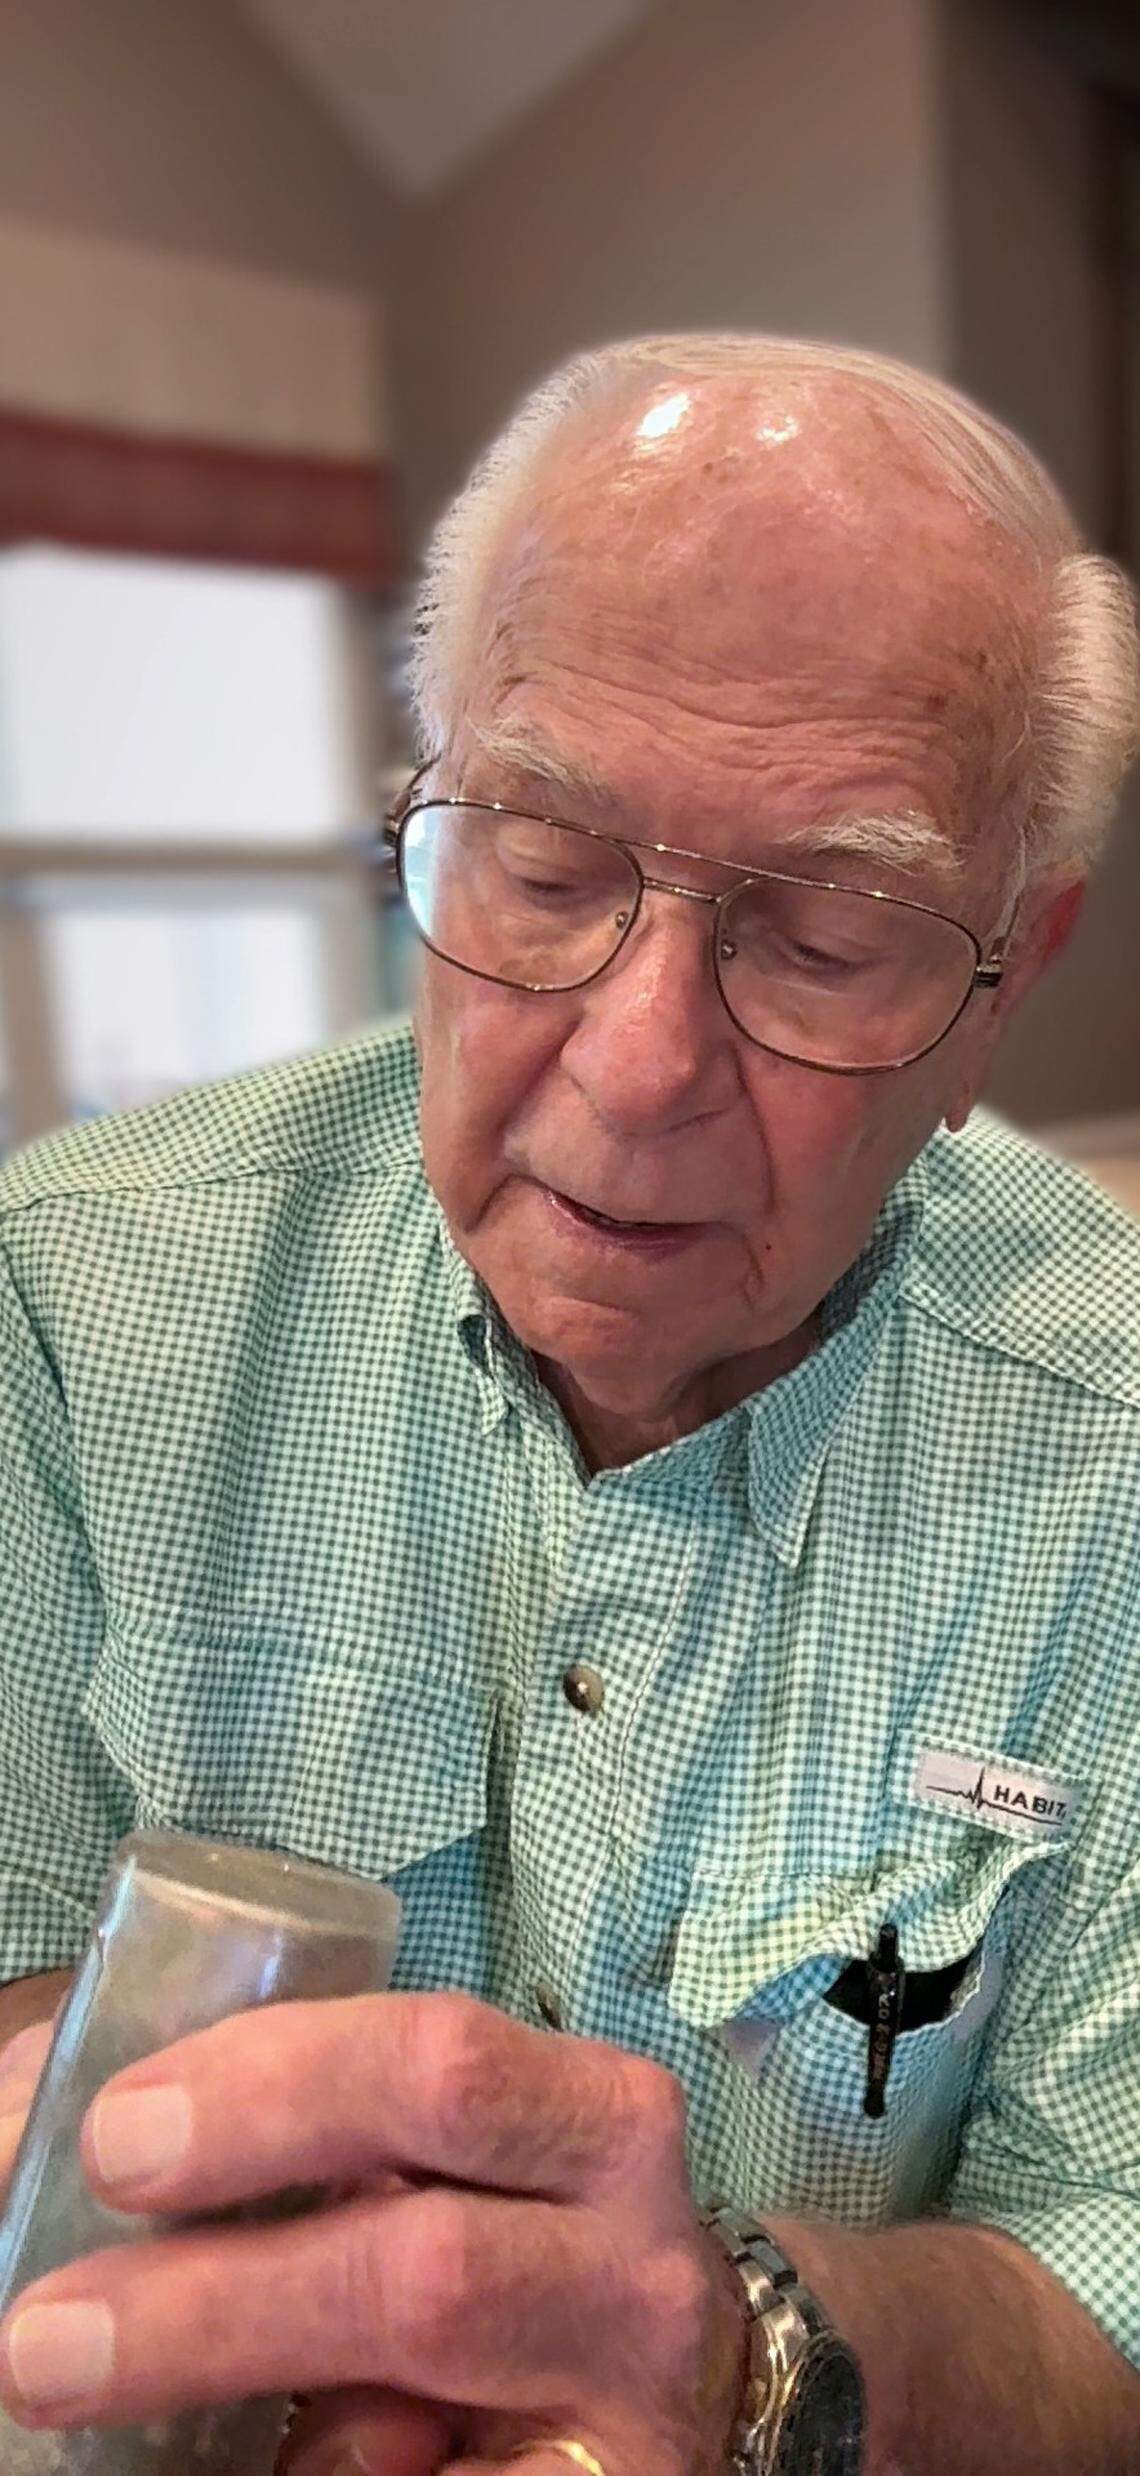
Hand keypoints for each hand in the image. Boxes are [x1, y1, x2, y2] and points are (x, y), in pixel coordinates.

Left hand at [0, 1994, 742, 2475]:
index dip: (269, 2090)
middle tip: (45, 2331)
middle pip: (421, 2269)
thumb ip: (288, 2130)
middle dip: (211, 2300)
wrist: (665, 2407)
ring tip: (68, 2390)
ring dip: (222, 2383)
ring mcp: (630, 2424)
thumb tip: (42, 2109)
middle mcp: (639, 2265)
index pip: (439, 2066)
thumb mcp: (426, 2166)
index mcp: (591, 2120)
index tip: (114, 2136)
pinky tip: (256, 2460)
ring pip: (422, 2397)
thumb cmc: (510, 2252)